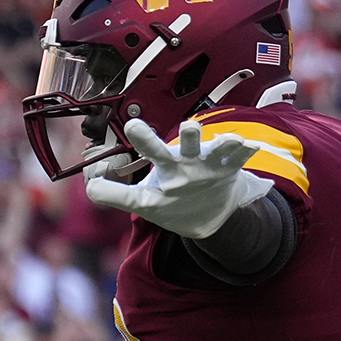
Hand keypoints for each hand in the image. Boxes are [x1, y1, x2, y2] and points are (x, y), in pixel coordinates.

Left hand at [84, 119, 272, 239]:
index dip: (144, 136)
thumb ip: (117, 195)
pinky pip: (238, 158)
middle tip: (189, 127)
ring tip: (229, 140)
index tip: (134, 124)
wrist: (206, 215)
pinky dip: (244, 151)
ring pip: (216, 147)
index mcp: (166, 163)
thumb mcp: (143, 202)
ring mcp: (210, 163)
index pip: (152, 148)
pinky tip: (250, 147)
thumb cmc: (171, 201)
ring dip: (222, 142)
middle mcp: (187, 158)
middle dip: (190, 134)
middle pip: (187, 142)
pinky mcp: (228, 170)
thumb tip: (90, 188)